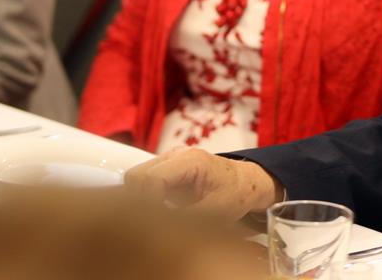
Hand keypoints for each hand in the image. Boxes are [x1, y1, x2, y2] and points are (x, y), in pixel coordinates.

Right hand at [124, 147, 282, 216]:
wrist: (245, 182)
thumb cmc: (234, 194)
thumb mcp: (214, 213)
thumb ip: (185, 219)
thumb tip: (159, 227)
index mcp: (191, 161)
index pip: (151, 178)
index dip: (147, 202)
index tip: (153, 221)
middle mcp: (176, 154)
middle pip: (137, 176)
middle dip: (139, 200)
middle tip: (153, 220)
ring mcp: (169, 158)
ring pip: (136, 178)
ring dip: (141, 198)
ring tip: (157, 214)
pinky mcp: (166, 167)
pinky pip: (144, 181)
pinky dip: (146, 195)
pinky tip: (160, 208)